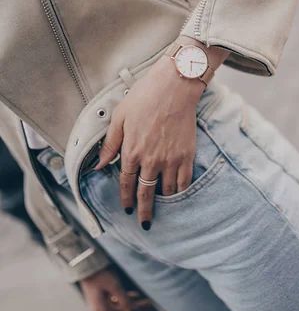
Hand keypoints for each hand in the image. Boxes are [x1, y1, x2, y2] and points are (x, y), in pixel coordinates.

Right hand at [80, 268, 154, 310]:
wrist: (87, 264)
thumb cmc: (100, 275)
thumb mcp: (114, 287)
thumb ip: (125, 301)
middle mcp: (101, 310)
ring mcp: (102, 303)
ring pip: (121, 308)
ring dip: (134, 306)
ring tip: (148, 302)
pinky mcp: (103, 296)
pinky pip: (117, 301)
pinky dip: (127, 299)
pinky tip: (137, 295)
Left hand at [95, 35, 229, 229]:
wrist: (174, 86)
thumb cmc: (144, 97)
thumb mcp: (119, 118)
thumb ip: (110, 144)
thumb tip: (99, 164)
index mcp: (132, 151)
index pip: (126, 183)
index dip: (125, 198)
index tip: (127, 209)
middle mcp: (151, 160)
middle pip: (146, 193)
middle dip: (144, 210)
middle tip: (145, 223)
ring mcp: (171, 159)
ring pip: (166, 190)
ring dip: (163, 200)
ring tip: (162, 205)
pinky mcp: (187, 155)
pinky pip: (184, 181)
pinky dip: (180, 190)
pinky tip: (177, 194)